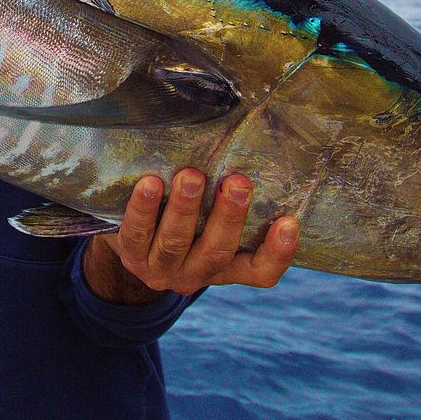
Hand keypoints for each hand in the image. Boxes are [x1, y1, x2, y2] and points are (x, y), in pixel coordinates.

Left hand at [82, 169, 298, 304]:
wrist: (133, 240)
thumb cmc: (186, 219)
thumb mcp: (211, 218)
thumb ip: (230, 198)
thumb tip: (256, 146)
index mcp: (226, 267)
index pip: (260, 271)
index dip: (278, 253)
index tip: (290, 222)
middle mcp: (196, 273)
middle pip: (216, 252)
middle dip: (228, 216)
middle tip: (237, 182)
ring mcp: (162, 268)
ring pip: (175, 242)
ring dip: (185, 208)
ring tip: (191, 175)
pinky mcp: (130, 255)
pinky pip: (137, 232)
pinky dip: (143, 207)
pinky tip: (149, 183)